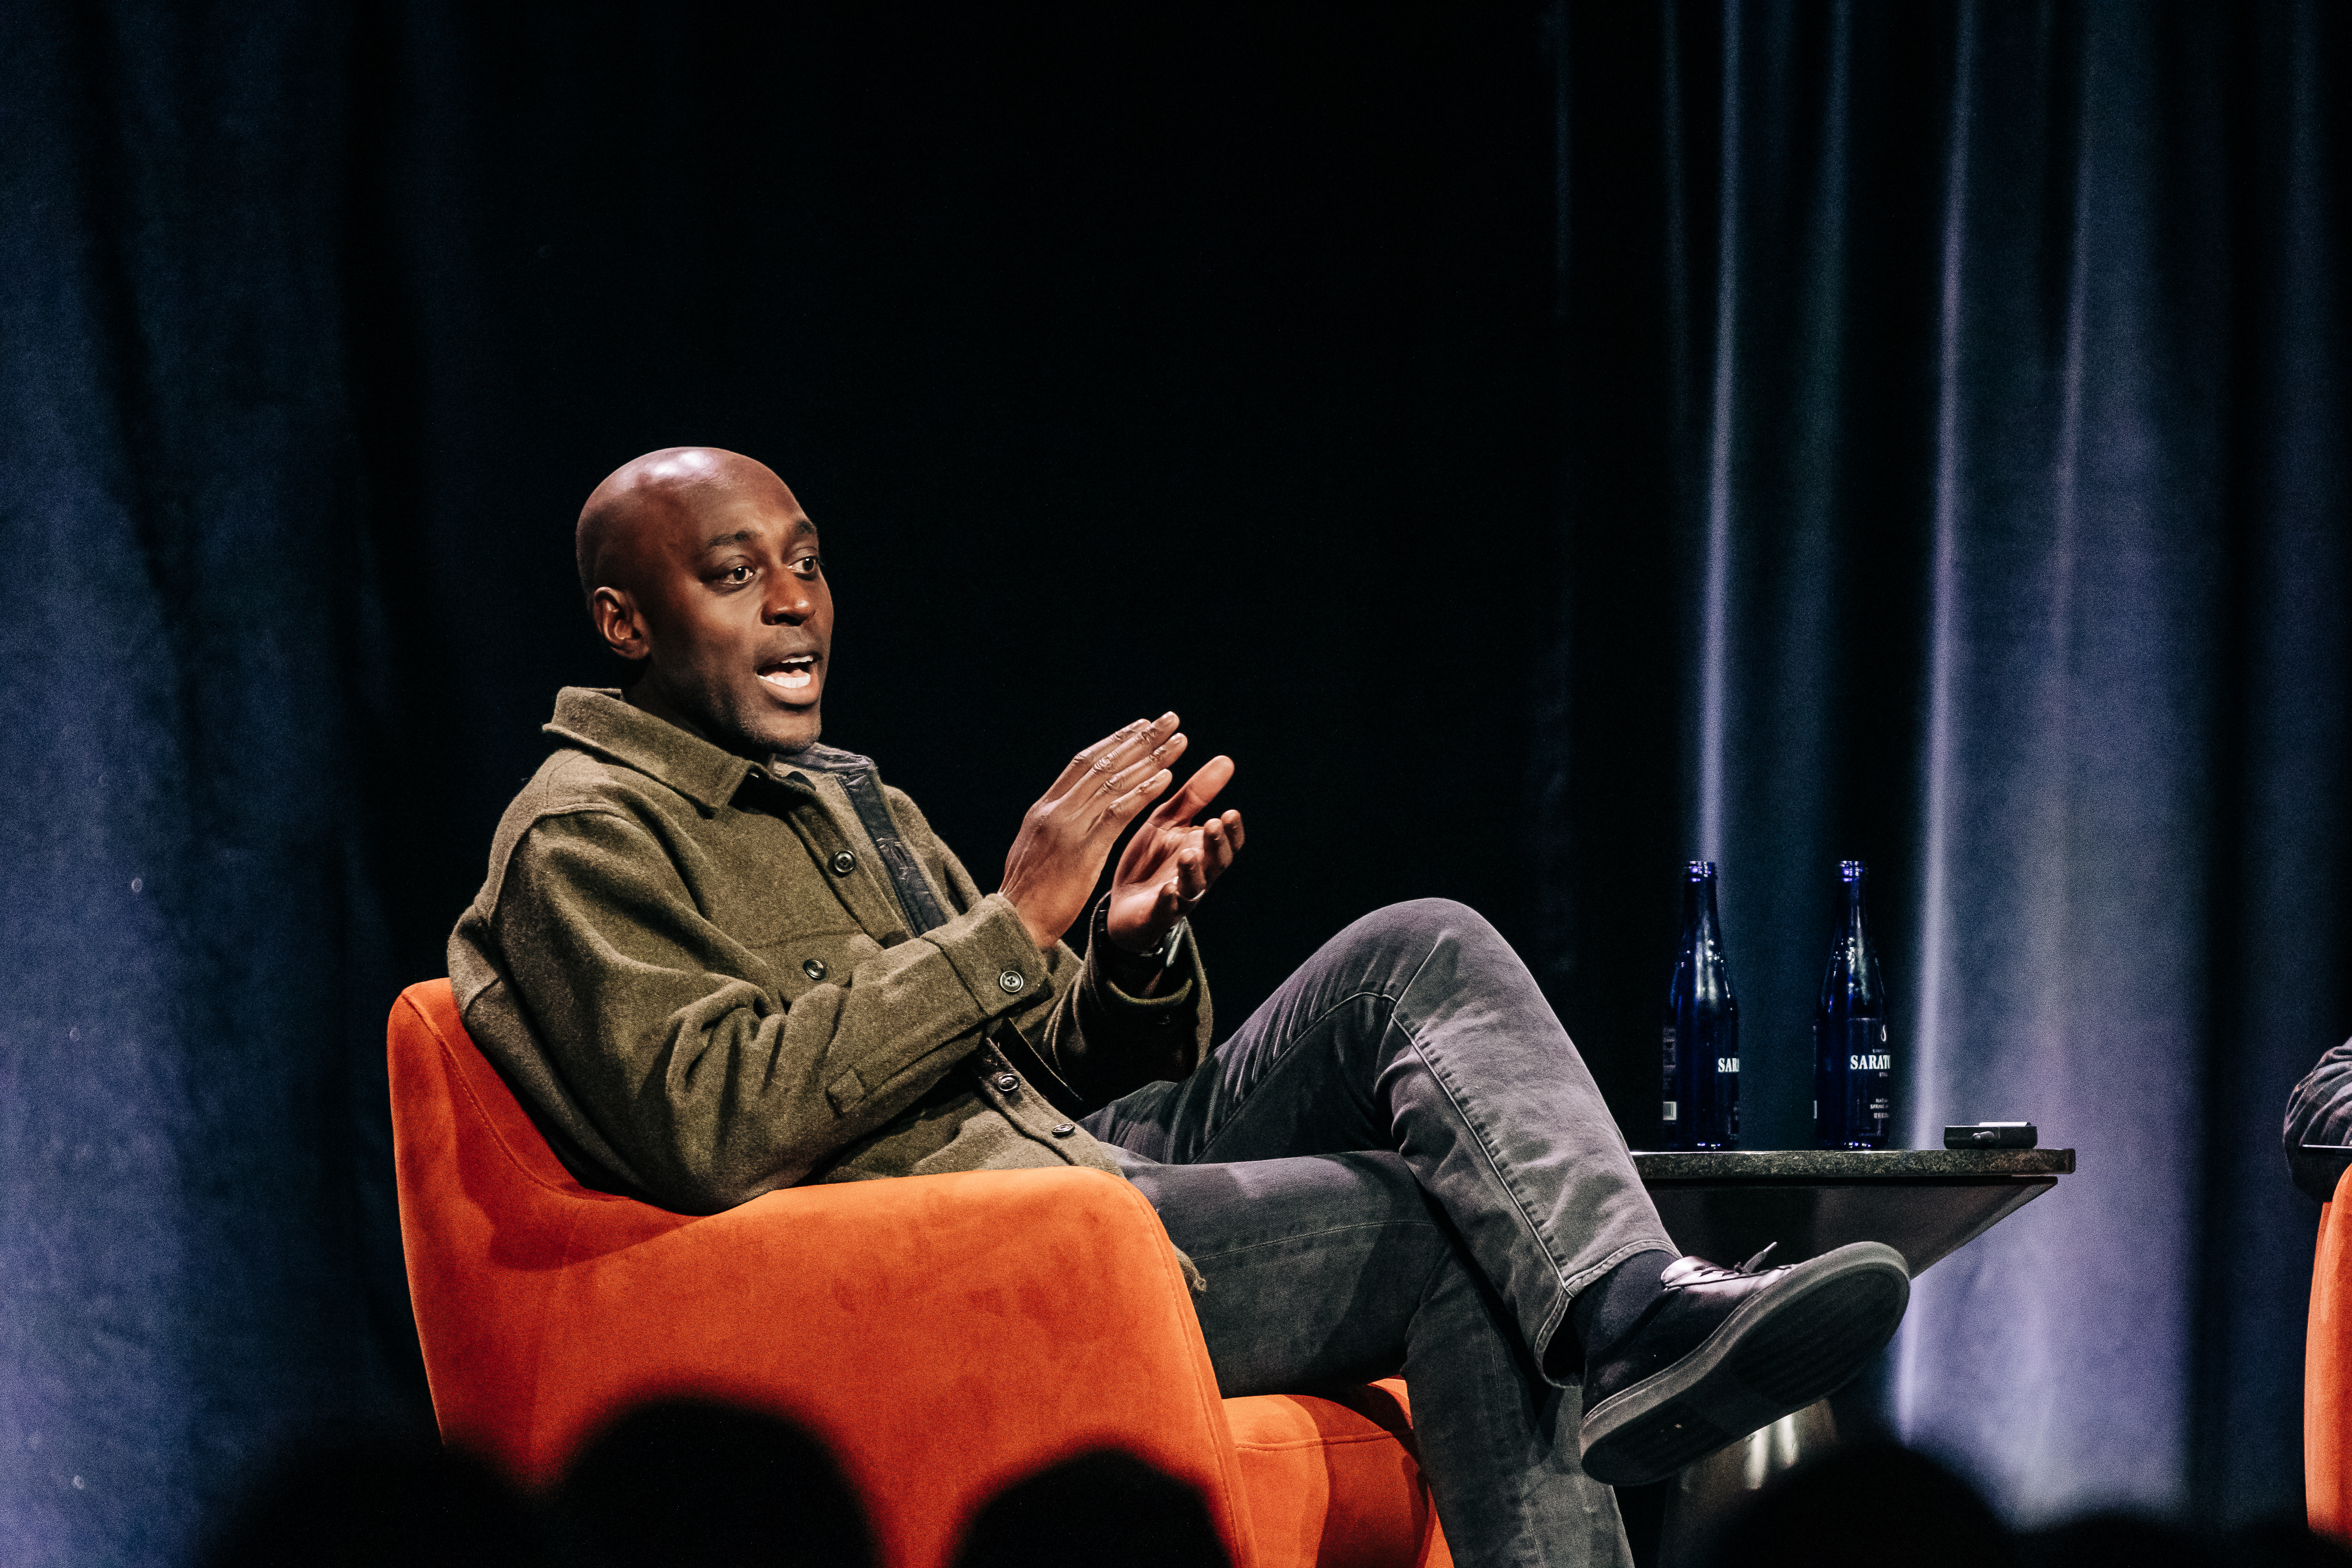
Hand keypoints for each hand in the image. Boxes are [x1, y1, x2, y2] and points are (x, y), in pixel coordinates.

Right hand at [999, 714, 1184, 951]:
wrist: (1014, 923)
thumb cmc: (1029, 894)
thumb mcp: (1036, 848)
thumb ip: (1053, 825)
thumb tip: (1068, 809)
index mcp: (1044, 808)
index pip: (1083, 762)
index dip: (1115, 741)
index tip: (1141, 726)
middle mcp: (1055, 809)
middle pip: (1102, 763)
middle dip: (1139, 739)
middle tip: (1169, 719)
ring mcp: (1067, 827)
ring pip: (1114, 782)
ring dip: (1151, 759)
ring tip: (1179, 741)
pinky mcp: (1082, 850)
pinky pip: (1117, 813)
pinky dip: (1143, 792)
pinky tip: (1168, 779)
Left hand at [1105, 753, 1242, 954]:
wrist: (1122, 903)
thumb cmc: (1151, 858)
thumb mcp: (1169, 821)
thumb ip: (1195, 795)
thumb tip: (1227, 760)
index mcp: (1202, 851)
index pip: (1227, 843)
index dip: (1232, 831)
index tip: (1231, 813)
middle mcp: (1198, 876)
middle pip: (1216, 863)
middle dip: (1216, 845)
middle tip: (1212, 825)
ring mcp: (1179, 898)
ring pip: (1194, 887)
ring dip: (1194, 871)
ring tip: (1188, 854)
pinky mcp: (1156, 915)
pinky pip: (1166, 910)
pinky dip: (1169, 901)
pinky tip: (1168, 890)